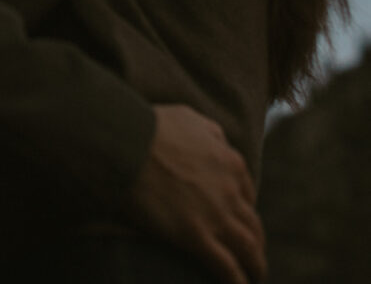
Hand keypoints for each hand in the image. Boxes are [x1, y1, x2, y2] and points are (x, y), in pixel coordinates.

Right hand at [124, 105, 265, 283]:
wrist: (129, 144)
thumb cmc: (153, 127)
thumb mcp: (191, 118)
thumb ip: (211, 132)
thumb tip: (219, 143)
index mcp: (230, 161)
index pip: (247, 192)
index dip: (244, 208)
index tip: (238, 220)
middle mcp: (230, 190)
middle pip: (253, 224)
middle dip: (255, 242)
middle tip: (251, 255)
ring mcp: (216, 215)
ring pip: (248, 248)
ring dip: (255, 266)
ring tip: (254, 277)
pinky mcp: (197, 237)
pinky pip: (227, 267)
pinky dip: (239, 281)